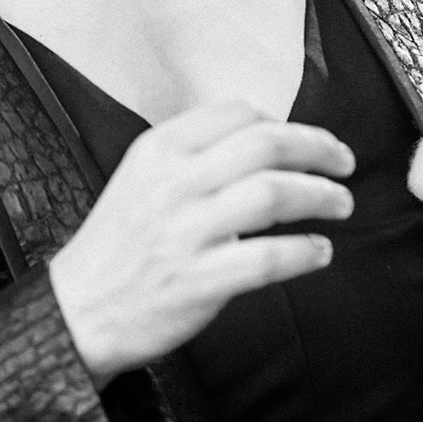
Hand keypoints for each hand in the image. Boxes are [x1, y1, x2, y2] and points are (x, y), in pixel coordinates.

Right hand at [49, 98, 354, 386]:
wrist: (77, 310)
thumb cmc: (119, 243)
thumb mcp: (142, 178)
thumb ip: (194, 153)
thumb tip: (266, 136)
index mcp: (159, 149)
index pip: (237, 111)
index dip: (285, 121)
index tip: (306, 139)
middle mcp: (173, 183)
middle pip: (266, 144)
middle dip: (319, 148)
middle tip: (345, 162)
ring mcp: (185, 233)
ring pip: (274, 194)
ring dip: (321, 196)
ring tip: (341, 204)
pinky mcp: (198, 281)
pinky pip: (268, 258)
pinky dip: (305, 252)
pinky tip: (319, 251)